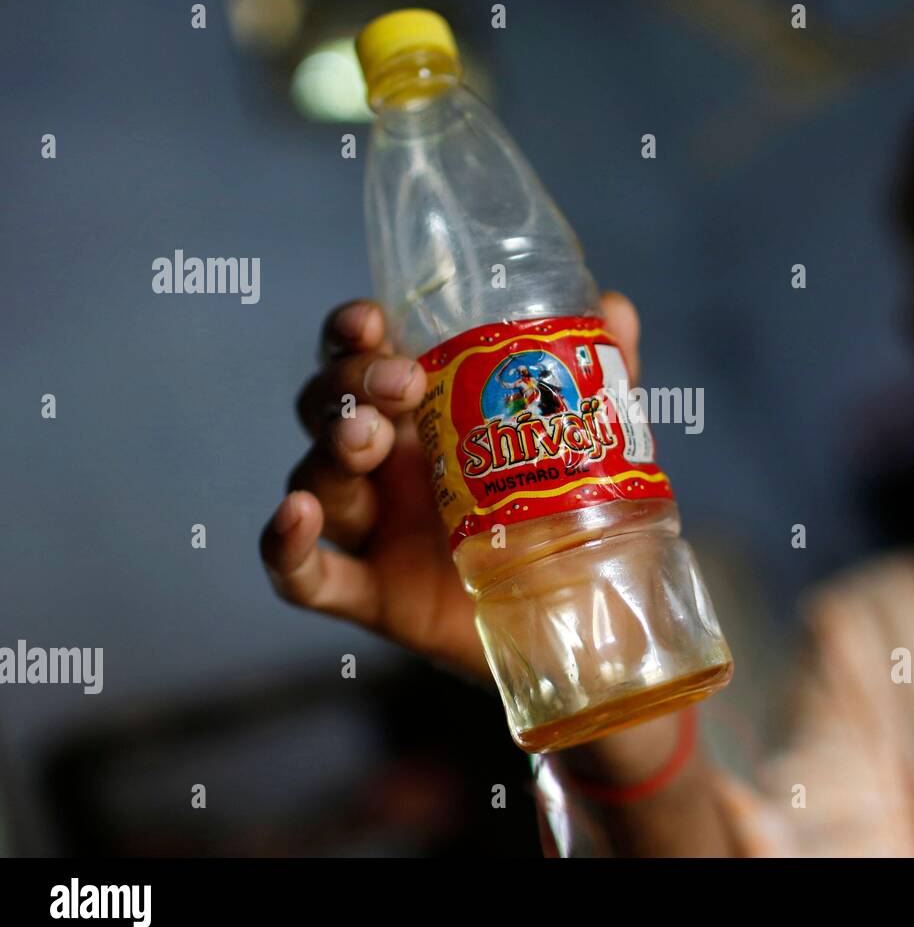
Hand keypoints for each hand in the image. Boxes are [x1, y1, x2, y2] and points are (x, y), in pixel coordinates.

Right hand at [259, 292, 641, 682]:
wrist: (574, 619)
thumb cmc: (561, 518)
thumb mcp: (585, 444)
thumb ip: (593, 382)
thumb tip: (614, 307)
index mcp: (423, 417)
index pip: (363, 358)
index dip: (351, 333)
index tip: (371, 321)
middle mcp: (385, 465)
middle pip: (329, 407)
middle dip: (349, 385)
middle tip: (400, 385)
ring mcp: (372, 528)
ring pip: (315, 477)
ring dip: (331, 451)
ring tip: (367, 441)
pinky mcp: (370, 593)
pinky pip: (304, 574)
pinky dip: (285, 545)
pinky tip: (295, 516)